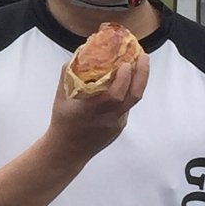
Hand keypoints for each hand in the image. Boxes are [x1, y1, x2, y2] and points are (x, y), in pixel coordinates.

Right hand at [46, 48, 147, 163]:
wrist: (68, 151)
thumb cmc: (62, 122)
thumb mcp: (60, 98)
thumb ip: (68, 76)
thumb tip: (79, 54)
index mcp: (91, 110)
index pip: (115, 95)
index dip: (124, 78)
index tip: (126, 62)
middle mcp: (108, 118)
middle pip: (134, 96)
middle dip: (142, 74)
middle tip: (143, 56)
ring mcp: (117, 124)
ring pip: (133, 100)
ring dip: (139, 80)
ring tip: (139, 64)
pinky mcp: (120, 127)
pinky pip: (127, 106)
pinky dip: (128, 91)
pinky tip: (126, 81)